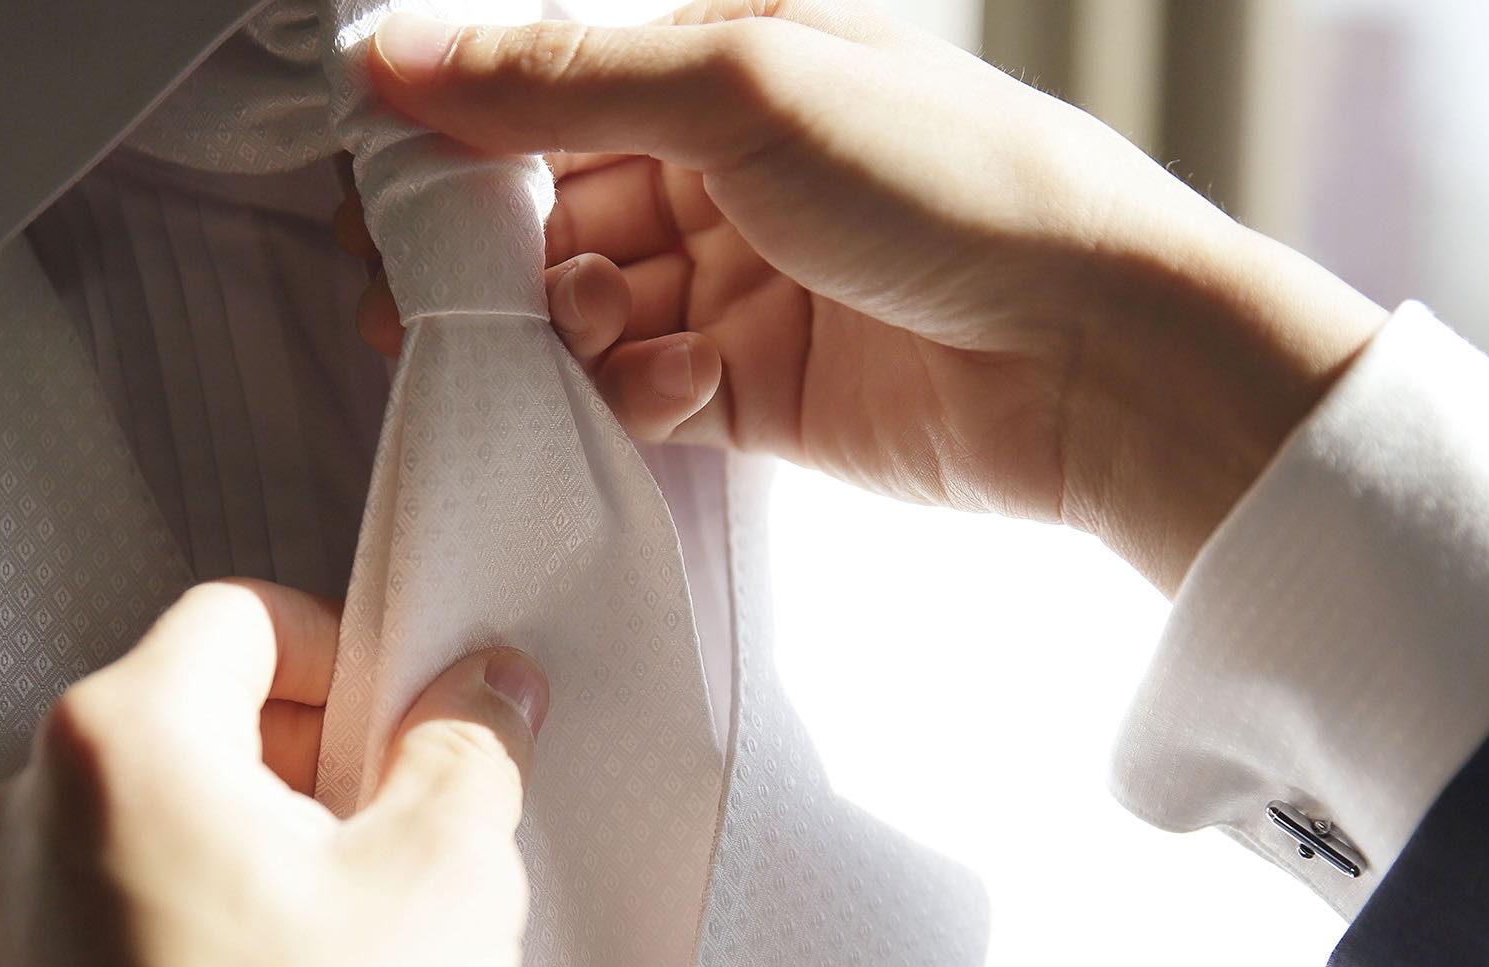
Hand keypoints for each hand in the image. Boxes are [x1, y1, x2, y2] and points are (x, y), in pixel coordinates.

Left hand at [0, 579, 548, 966]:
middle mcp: (25, 824)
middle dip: (286, 758)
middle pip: (175, 721)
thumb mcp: (448, 879)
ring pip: (131, 832)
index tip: (391, 721)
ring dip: (225, 849)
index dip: (337, 656)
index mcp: (122, 746)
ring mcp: (0, 938)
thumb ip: (468, 746)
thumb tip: (484, 687)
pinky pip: (91, 936)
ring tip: (317, 939)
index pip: (235, 620)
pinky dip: (168, 940)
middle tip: (377, 836)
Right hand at [348, 0, 1387, 591]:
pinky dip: (635, 390)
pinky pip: (641, 390)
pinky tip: (677, 380)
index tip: (388, 179)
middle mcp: (731, 166)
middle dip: (496, 250)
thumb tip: (395, 52)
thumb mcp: (745, 88)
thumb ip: (560, 76)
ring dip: (568, 322)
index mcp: (735, 58)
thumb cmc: (958, 186)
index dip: (463, 128)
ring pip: (586, 304)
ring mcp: (743, 282)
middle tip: (431, 290)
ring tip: (601, 323)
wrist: (1100, 360)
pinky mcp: (757, 391)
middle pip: (555, 202)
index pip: (555, 81)